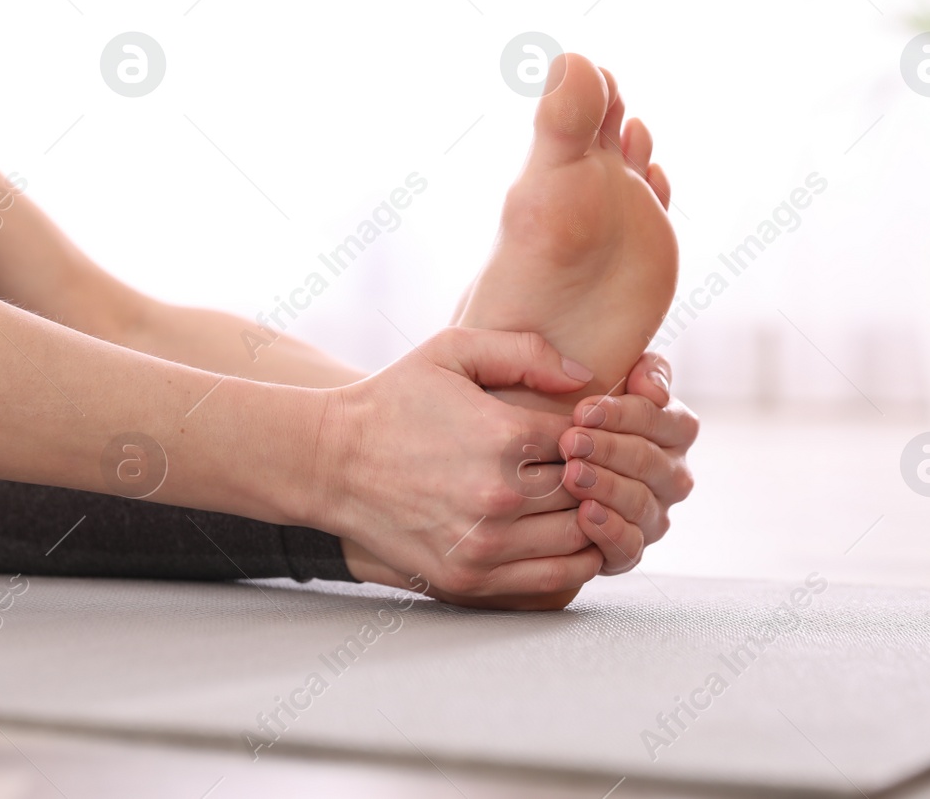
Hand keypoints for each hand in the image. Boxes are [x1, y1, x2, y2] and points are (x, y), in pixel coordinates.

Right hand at [322, 327, 603, 604]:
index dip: (596, 433)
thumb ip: (526, 351)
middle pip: (592, 491)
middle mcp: (499, 496)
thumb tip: (587, 380)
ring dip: (592, 519)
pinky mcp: (469, 579)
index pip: (592, 440)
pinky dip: (574, 560)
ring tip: (583, 499)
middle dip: (599, 476)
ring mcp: (484, 544)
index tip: (582, 429)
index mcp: (504, 435)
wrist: (330, 461)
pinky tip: (569, 536)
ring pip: (580, 539)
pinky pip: (552, 579)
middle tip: (594, 465)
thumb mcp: (453, 350)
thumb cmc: (394, 400)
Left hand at [556, 351, 697, 573]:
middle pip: (651, 463)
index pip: (663, 419)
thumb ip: (646, 368)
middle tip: (570, 442)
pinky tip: (584, 515)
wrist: (536, 464)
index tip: (583, 409)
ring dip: (606, 488)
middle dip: (610, 450)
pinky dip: (609, 532)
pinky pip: (630, 549)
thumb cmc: (575, 411)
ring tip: (571, 474)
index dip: (624, 414)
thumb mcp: (607, 376)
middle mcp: (672, 475)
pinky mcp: (629, 550)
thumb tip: (655, 386)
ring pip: (641, 505)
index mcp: (674, 429)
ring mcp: (654, 515)